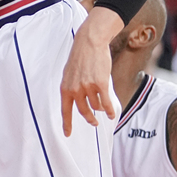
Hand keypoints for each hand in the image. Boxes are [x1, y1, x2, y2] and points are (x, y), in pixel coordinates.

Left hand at [60, 8, 121, 134]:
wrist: (89, 42)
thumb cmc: (80, 57)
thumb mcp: (69, 73)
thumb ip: (71, 87)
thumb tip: (76, 101)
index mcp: (65, 87)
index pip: (65, 110)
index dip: (67, 123)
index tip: (67, 134)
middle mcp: (75, 89)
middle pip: (83, 111)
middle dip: (89, 119)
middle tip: (93, 122)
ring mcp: (88, 87)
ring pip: (96, 106)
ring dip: (101, 109)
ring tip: (104, 109)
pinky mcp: (101, 84)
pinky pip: (106, 103)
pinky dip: (110, 110)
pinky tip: (112, 114)